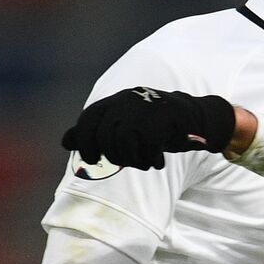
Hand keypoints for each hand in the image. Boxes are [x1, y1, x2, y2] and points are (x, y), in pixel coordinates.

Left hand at [62, 87, 235, 169]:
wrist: (197, 118)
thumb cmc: (157, 126)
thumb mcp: (125, 127)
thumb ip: (97, 132)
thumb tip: (66, 142)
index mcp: (116, 101)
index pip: (89, 118)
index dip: (85, 141)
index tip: (91, 159)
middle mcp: (128, 100)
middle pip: (106, 134)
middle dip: (113, 155)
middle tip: (127, 163)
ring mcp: (147, 106)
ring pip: (125, 139)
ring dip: (132, 159)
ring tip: (143, 163)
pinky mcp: (166, 116)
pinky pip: (148, 143)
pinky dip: (150, 158)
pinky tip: (157, 163)